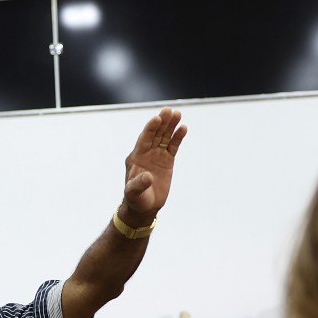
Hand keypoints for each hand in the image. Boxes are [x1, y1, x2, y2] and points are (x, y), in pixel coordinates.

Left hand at [120, 107, 186, 222]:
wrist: (145, 206)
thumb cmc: (136, 199)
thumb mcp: (134, 193)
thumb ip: (139, 184)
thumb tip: (147, 176)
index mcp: (136, 157)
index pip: (144, 139)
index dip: (150, 128)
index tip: (157, 119)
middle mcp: (146, 153)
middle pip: (155, 134)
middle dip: (162, 122)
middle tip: (169, 110)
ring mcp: (157, 155)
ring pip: (165, 137)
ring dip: (171, 126)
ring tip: (178, 114)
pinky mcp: (167, 161)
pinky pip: (173, 146)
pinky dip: (178, 137)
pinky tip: (183, 128)